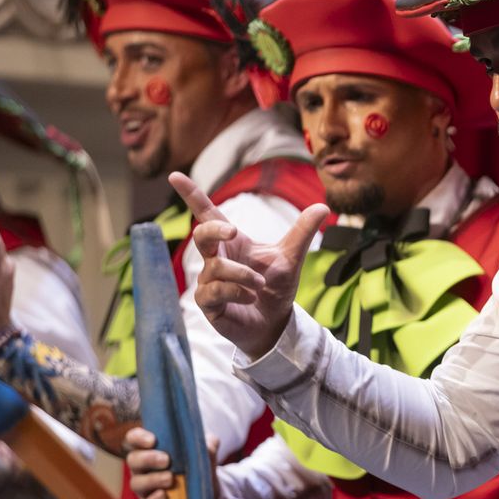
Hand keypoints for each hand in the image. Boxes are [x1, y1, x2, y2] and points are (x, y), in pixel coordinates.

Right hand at [125, 426, 218, 498]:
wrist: (207, 491)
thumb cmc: (197, 465)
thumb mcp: (204, 453)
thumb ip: (206, 444)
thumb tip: (209, 441)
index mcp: (150, 449)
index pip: (134, 439)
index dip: (138, 437)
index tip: (152, 440)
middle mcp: (142, 467)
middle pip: (133, 460)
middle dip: (147, 458)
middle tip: (166, 460)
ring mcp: (144, 488)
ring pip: (136, 483)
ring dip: (152, 479)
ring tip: (170, 478)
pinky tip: (163, 495)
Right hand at [171, 171, 327, 359]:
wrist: (276, 323)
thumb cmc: (276, 287)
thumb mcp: (291, 258)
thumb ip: (302, 232)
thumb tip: (323, 206)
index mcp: (232, 242)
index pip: (208, 214)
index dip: (192, 195)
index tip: (175, 175)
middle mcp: (216, 259)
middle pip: (202, 234)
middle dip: (214, 230)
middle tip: (234, 231)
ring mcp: (209, 281)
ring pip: (216, 268)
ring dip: (242, 274)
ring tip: (260, 285)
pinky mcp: (208, 303)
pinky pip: (215, 292)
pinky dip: (237, 292)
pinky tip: (251, 297)